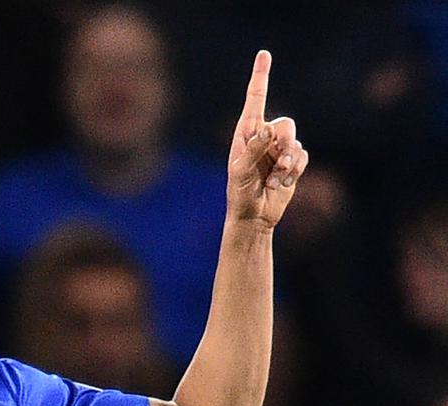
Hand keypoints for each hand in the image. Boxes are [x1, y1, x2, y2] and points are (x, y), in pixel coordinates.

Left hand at [226, 51, 309, 229]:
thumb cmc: (240, 192)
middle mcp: (264, 137)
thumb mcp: (240, 172)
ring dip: (288, 162)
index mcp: (246, 133)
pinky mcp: (293, 162)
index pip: (255, 100)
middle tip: (275, 163)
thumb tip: (268, 129)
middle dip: (284, 144)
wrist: (254, 214)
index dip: (260, 77)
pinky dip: (295, 171)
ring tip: (275, 179)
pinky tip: (282, 183)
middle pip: (286, 124)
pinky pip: (304, 156)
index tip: (264, 54)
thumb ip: (253, 149)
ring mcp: (279, 149)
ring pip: (296, 142)